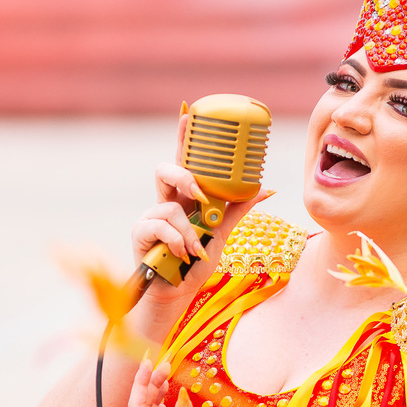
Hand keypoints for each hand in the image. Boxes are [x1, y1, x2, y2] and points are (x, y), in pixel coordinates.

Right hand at [130, 108, 271, 323]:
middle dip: (183, 177)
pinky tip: (183, 254)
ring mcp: (151, 216)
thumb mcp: (222, 233)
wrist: (176, 293)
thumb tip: (266, 188)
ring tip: (196, 249)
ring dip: (189, 230)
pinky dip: (178, 242)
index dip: (184, 138)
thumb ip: (238, 210)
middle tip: (199, 193)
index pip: (184, 161)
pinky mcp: (141, 232)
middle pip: (166, 170)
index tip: (189, 113)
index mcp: (185, 197)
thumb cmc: (196, 262)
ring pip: (170, 207)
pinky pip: (161, 226)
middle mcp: (166, 201)